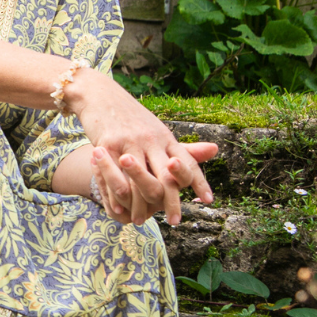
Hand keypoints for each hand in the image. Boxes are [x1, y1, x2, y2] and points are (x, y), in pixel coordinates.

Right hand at [68, 70, 218, 225]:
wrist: (101, 95)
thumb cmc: (132, 118)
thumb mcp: (159, 131)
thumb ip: (183, 146)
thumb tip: (215, 150)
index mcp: (166, 137)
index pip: (188, 162)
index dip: (198, 181)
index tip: (208, 200)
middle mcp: (152, 140)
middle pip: (167, 177)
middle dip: (172, 202)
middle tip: (176, 221)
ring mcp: (130, 142)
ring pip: (140, 181)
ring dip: (141, 206)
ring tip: (140, 221)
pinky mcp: (108, 145)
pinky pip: (116, 177)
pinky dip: (118, 197)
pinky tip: (119, 209)